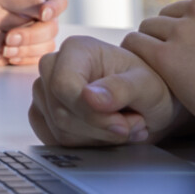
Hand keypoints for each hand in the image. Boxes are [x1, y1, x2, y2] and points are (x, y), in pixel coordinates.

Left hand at [0, 0, 66, 65]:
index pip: (59, 0)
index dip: (55, 7)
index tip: (43, 13)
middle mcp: (46, 18)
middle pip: (52, 28)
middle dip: (32, 34)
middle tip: (10, 37)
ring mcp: (42, 35)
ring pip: (46, 45)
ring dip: (27, 49)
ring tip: (5, 49)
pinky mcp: (34, 49)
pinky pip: (37, 58)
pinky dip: (24, 59)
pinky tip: (9, 58)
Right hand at [27, 36, 188, 146]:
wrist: (149, 103)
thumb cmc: (150, 87)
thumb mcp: (148, 86)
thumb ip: (121, 89)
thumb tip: (89, 97)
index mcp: (76, 49)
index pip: (63, 86)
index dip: (91, 113)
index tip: (121, 124)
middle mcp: (54, 66)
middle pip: (60, 112)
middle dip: (100, 128)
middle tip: (131, 124)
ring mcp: (45, 90)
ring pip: (59, 130)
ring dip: (97, 137)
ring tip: (122, 125)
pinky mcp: (44, 112)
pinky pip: (54, 139)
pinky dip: (84, 144)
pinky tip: (104, 133)